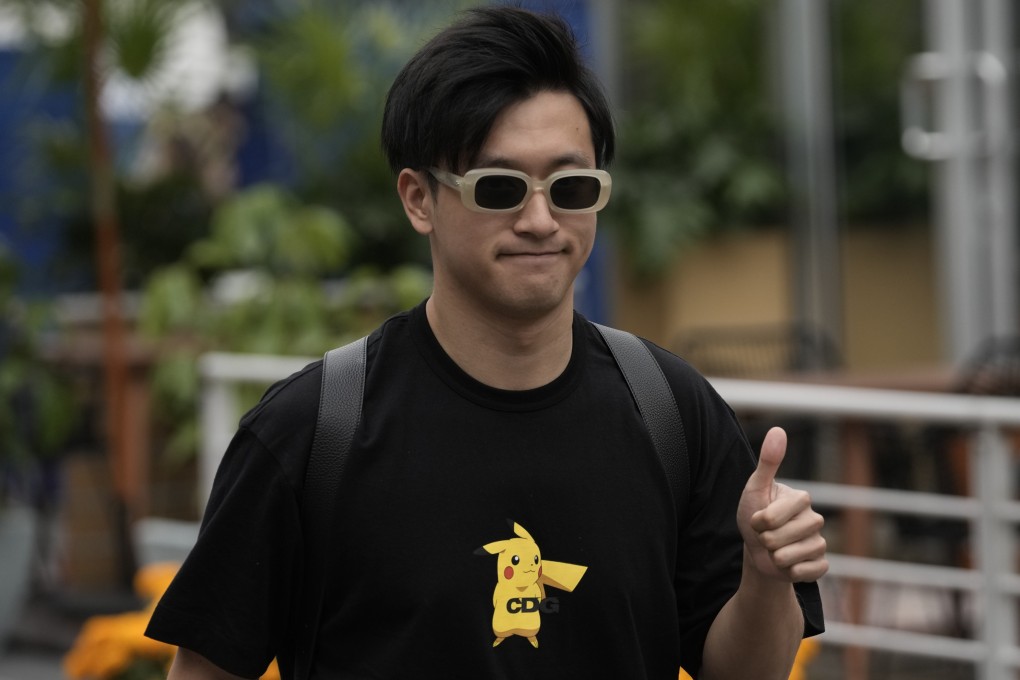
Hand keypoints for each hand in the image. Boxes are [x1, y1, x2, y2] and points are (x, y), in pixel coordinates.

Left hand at [737, 427, 828, 582]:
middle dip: (763, 541)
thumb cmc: (755, 514)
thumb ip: (768, 462)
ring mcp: (820, 542)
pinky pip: (804, 573)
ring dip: (774, 557)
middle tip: (766, 535)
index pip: (769, 518)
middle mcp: (815, 518)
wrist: (759, 550)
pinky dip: (789, 572)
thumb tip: (779, 429)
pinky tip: (789, 564)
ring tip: (775, 549)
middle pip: (777, 539)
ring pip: (788, 557)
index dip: (756, 522)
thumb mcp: (755, 488)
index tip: (757, 518)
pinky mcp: (822, 564)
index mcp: (802, 498)